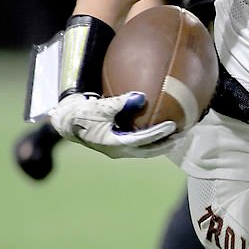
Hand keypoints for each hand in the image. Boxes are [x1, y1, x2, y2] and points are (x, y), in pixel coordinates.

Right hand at [48, 91, 177, 158]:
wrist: (64, 122)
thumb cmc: (79, 115)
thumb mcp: (99, 108)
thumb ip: (120, 103)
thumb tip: (141, 97)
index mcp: (115, 144)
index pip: (143, 140)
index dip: (159, 134)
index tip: (173, 125)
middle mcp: (119, 150)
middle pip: (149, 151)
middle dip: (166, 144)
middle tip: (183, 135)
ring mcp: (118, 148)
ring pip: (145, 150)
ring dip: (161, 143)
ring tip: (177, 135)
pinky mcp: (117, 142)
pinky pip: (139, 142)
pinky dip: (151, 137)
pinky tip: (159, 127)